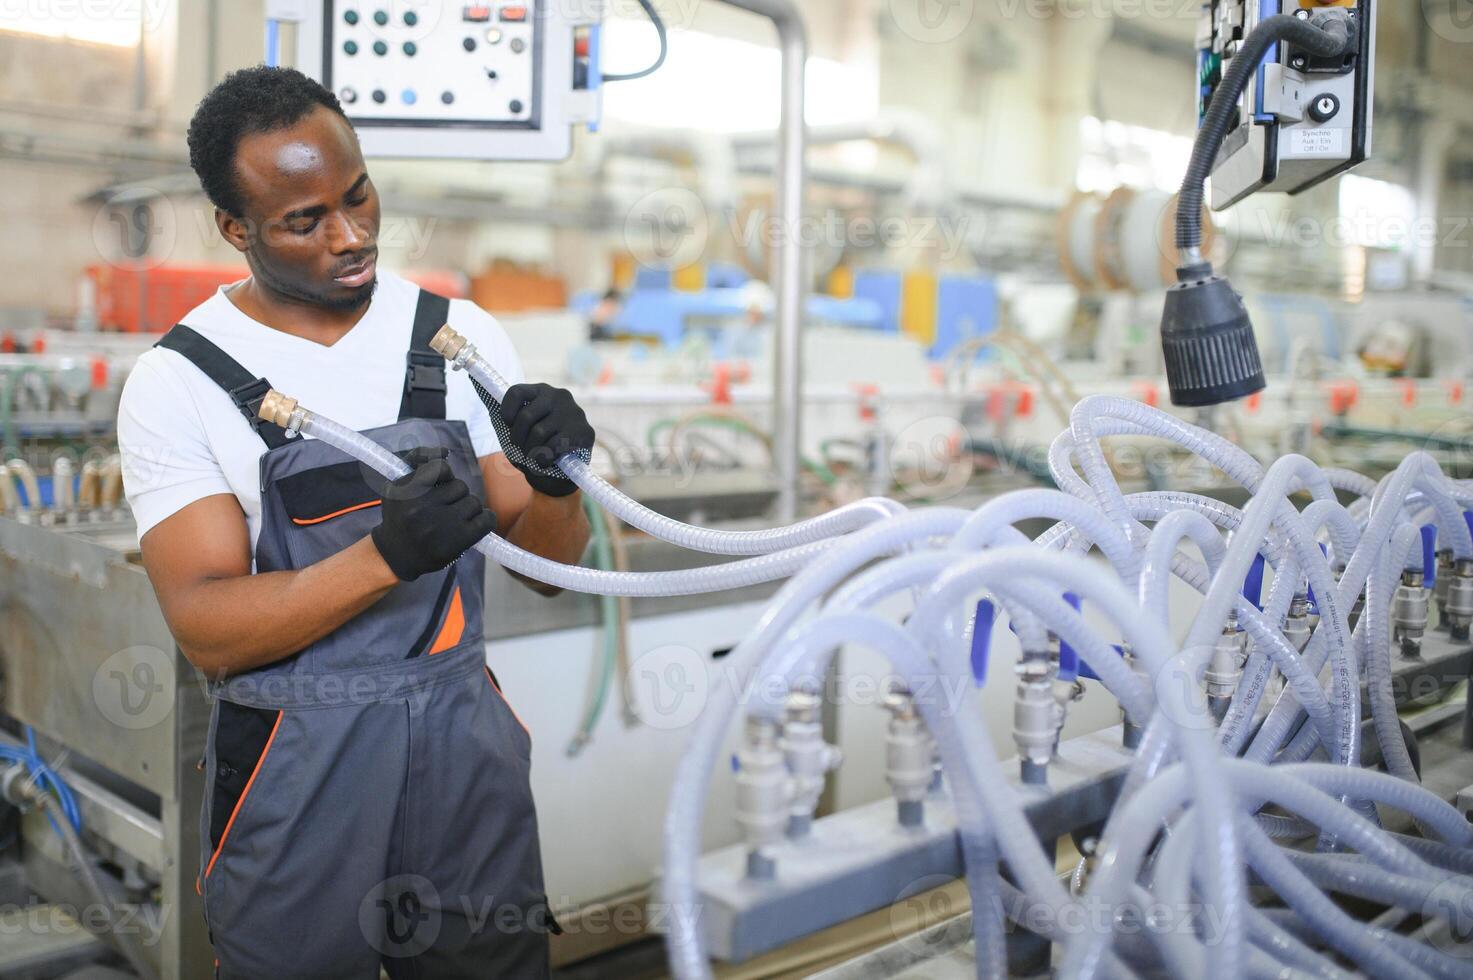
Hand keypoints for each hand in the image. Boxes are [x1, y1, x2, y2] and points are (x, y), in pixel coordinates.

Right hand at [370, 447, 495, 581]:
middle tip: (445, 508)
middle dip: (455, 495)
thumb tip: (445, 451)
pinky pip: (486, 519)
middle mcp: (420, 507)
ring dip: (468, 508)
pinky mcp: (457, 540)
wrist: (396, 555)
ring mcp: (440, 525)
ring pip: (473, 502)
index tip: (439, 484)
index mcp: (405, 491)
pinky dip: (485, 519)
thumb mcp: (397, 485)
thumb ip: (416, 459)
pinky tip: (476, 524)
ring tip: (455, 519)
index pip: (439, 467)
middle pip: (460, 486)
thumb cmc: (400, 517)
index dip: (443, 475)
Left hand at [499, 383, 594, 496]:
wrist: (556, 475)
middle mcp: (560, 396)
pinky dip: (544, 459)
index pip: (515, 392)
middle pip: (526, 416)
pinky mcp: (584, 431)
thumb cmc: (532, 446)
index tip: (509, 426)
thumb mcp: (512, 427)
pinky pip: (555, 446)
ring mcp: (575, 413)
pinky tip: (548, 461)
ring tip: (535, 456)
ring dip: (531, 451)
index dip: (507, 413)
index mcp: (541, 391)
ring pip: (539, 433)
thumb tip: (471, 375)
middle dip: (518, 439)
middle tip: (522, 449)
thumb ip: (496, 406)